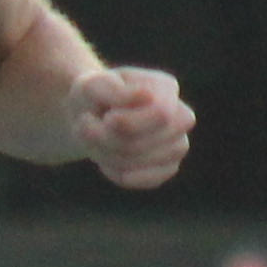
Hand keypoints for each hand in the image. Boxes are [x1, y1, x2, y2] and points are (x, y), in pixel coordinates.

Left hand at [73, 64, 194, 189]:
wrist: (88, 116)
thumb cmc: (92, 98)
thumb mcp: (91, 86)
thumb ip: (114, 90)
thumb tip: (148, 96)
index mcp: (165, 88)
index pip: (161, 113)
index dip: (127, 122)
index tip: (104, 117)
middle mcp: (181, 116)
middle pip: (147, 141)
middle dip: (108, 140)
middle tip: (86, 126)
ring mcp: (178, 143)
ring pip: (144, 162)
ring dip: (107, 155)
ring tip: (93, 140)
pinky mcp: (169, 167)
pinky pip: (148, 180)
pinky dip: (118, 173)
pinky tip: (106, 161)